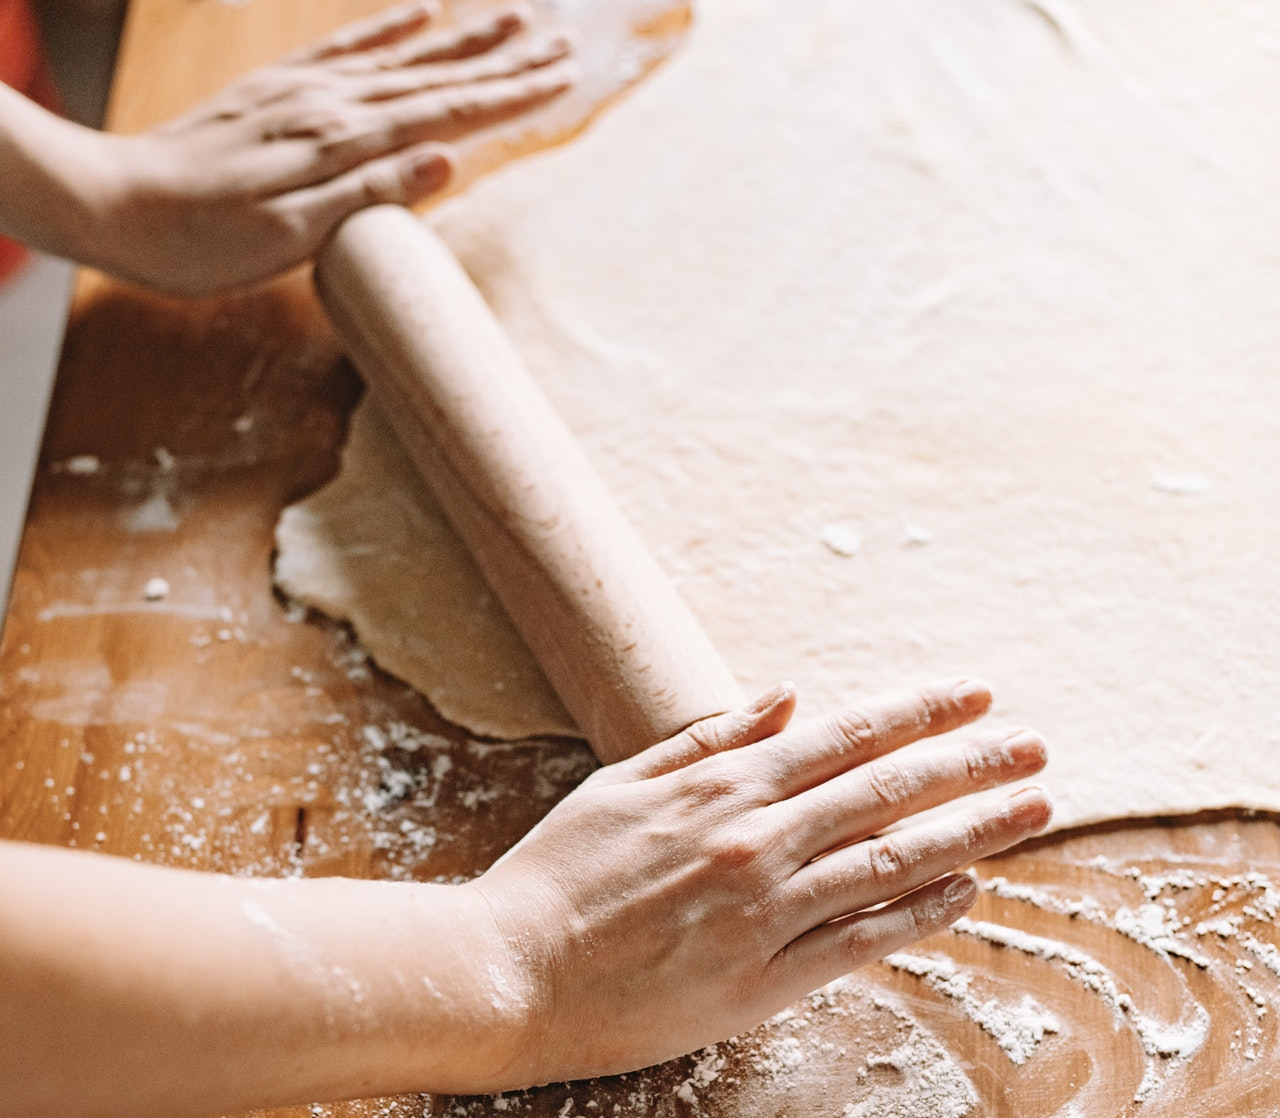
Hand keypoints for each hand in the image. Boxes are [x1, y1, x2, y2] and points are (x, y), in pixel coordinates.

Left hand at [71, 2, 575, 292]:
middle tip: (565, 43)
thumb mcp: (291, 235)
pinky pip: (347, 49)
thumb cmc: (201, 240)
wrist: (109, 202)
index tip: (563, 78)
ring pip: (403, 57)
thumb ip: (369, 193)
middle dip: (506, 62)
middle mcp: (329, 104)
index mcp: (341, 142)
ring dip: (464, 40)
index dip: (509, 96)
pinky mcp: (276, 90)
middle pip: (437, 77)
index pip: (446, 113)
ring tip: (515, 17)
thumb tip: (446, 158)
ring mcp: (302, 91)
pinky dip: (391, 30)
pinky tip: (422, 16)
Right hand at [470, 678, 1049, 1086]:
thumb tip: (783, 697)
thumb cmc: (559, 871)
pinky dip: (919, 913)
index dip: (917, 713)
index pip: (845, 738)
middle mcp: (756, 841)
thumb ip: (708, 739)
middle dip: (969, 763)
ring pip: (891, 861)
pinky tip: (966, 891)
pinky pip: (860, 941)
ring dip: (971, 832)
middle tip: (1036, 745)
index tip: (974, 696)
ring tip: (1034, 808)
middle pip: (887, 792)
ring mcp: (765, 912)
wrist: (508, 971)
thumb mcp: (621, 782)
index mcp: (721, 788)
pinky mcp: (762, 981)